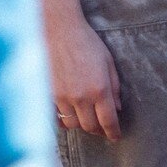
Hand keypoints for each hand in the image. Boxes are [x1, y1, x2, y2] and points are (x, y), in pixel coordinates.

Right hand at [48, 13, 121, 140]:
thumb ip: (114, 86)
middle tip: (102, 128)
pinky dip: (65, 119)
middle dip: (99, 130)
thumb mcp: (108, 61)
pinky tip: (70, 114)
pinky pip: (58, 117)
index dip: (113, 132)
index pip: (108, 121)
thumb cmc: (86, 42)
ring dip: (82, 124)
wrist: (58, 30)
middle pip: (90, 127)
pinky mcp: (49, 95)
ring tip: (86, 118)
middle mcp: (81, 97)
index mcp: (99, 89)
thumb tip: (117, 108)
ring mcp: (63, 98)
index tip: (115, 136)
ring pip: (73, 124)